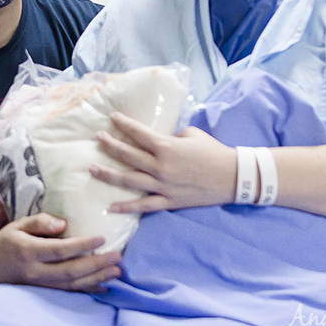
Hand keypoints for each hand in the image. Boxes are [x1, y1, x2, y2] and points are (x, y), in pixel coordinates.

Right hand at [0, 214, 121, 292]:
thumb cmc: (6, 241)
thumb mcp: (18, 225)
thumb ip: (39, 222)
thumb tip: (63, 224)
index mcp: (28, 251)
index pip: (60, 250)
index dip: (82, 245)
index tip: (102, 237)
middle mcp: (35, 271)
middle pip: (70, 271)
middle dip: (97, 264)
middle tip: (118, 256)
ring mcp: (40, 284)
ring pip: (72, 285)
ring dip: (97, 278)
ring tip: (116, 271)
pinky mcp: (44, 291)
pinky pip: (68, 292)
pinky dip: (88, 290)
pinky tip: (104, 287)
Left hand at [90, 111, 236, 212]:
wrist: (232, 176)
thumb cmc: (213, 151)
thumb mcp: (191, 135)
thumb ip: (171, 136)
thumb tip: (159, 140)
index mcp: (167, 146)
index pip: (138, 133)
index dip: (124, 125)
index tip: (112, 117)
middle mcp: (161, 166)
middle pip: (128, 155)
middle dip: (110, 146)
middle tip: (97, 138)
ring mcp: (163, 185)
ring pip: (130, 181)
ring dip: (109, 175)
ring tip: (93, 169)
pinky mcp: (169, 201)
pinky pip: (144, 206)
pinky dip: (127, 207)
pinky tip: (111, 206)